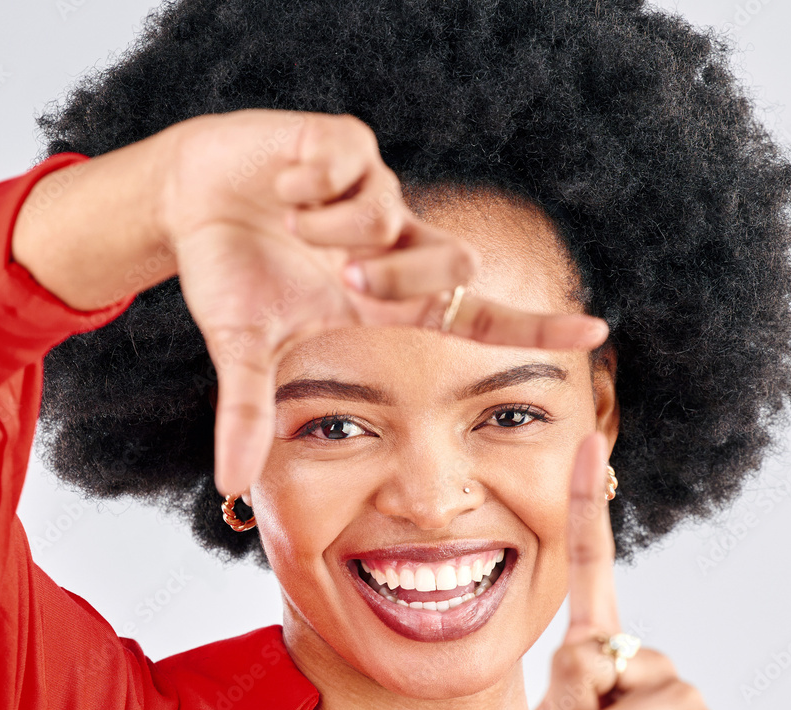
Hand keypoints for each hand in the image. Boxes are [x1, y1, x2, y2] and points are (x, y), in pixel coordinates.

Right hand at [164, 110, 608, 492]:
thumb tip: (227, 485)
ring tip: (288, 222)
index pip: (473, 315)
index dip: (532, 325)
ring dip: (335, 231)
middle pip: (454, 266)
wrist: (193, 199)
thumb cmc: (230, 274)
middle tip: (337, 273)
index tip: (596, 330)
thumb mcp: (244, 347)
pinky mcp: (348, 144)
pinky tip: (284, 185)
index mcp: (381, 296)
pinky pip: (352, 166)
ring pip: (396, 218)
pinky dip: (309, 185)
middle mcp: (395, 243)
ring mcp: (376, 192)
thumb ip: (246, 412)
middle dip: (396, 278)